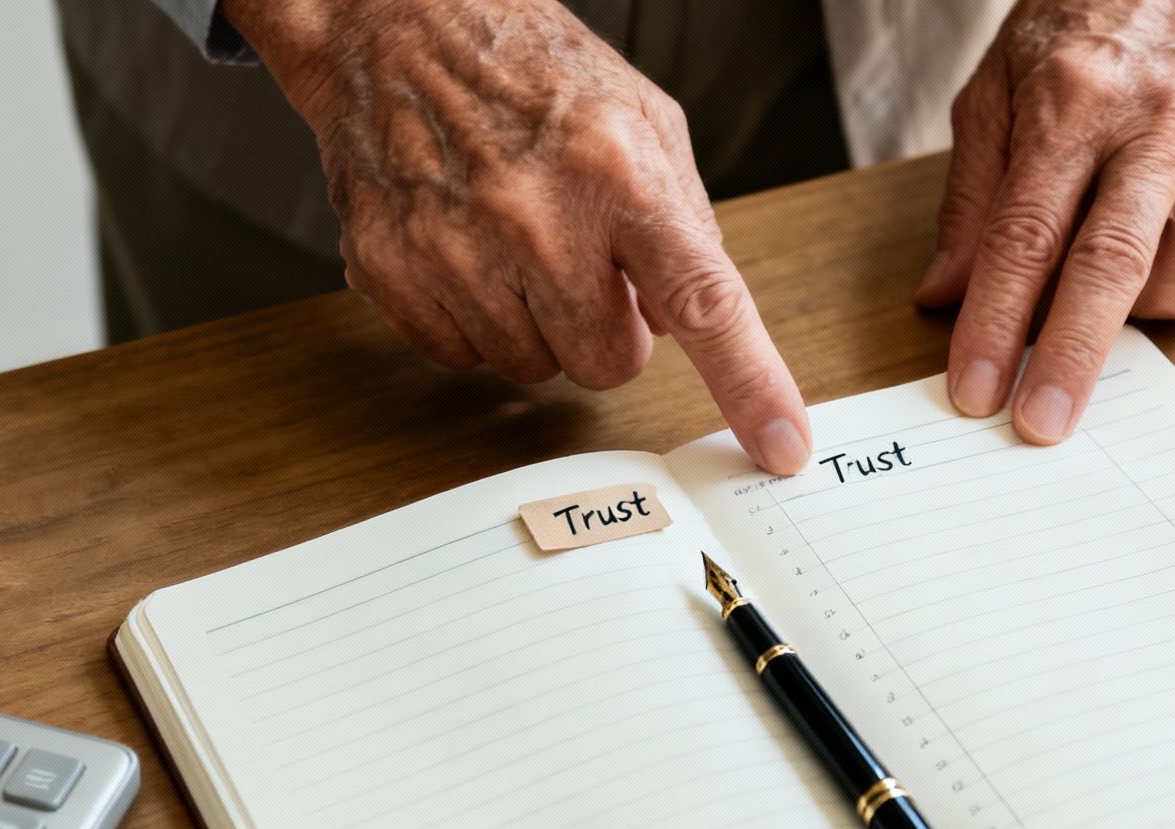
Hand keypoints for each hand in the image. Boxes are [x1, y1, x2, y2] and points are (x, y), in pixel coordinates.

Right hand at [223, 0, 812, 473]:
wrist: (396, 29)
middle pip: (609, 361)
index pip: (703, 300)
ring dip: (535, 323)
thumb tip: (688, 321)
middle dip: (606, 327)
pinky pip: (461, 357)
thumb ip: (682, 223)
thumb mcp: (641, 122)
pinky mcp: (394, 272)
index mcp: (618, 173)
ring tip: (513, 243)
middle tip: (581, 264)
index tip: (779, 442)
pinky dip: (471, 320)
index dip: (748, 381)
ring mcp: (458, 250)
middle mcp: (538, 218)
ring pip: (533, 366)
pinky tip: (464, 252)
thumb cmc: (527, 72)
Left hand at [919, 0, 1174, 443]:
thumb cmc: (1087, 26)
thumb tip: (945, 297)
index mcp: (1078, 95)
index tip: (975, 391)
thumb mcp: (1000, 88)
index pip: (1027, 235)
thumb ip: (973, 197)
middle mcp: (1167, 117)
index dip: (997, 324)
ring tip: (1116, 264)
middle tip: (1040, 426)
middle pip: (1113, 270)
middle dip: (1072, 360)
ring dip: (1137, 311)